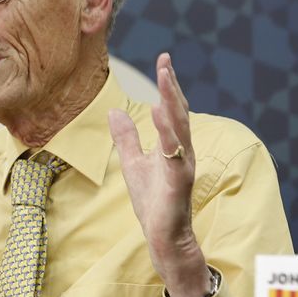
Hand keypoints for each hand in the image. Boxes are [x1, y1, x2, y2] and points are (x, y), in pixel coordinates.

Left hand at [108, 53, 211, 296]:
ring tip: (165, 78)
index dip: (167, 85)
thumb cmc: (153, 202)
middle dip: (172, 86)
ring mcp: (182, 164)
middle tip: (165, 60)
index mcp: (173, 145)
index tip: (163, 60)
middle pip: (178, 112)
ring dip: (172, 101)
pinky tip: (161, 113)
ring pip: (179, 127)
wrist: (163, 236)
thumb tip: (114, 112)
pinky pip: (174, 151)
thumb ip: (127, 138)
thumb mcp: (133, 163)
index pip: (171, 109)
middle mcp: (182, 150)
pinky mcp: (178, 180)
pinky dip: (168, 131)